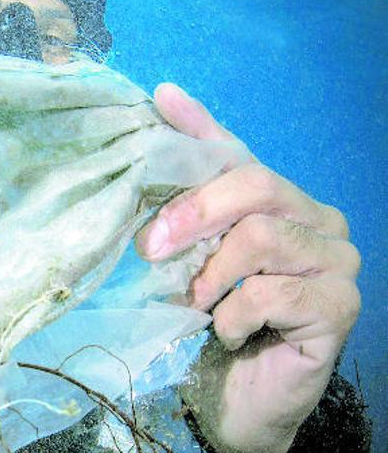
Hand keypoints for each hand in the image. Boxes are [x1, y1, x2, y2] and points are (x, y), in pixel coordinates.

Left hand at [136, 83, 360, 451]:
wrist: (233, 398)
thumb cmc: (212, 319)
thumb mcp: (191, 251)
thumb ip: (186, 188)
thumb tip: (166, 95)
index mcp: (286, 202)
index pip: (241, 156)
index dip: (196, 138)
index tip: (158, 104)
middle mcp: (322, 223)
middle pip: (255, 186)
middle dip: (194, 214)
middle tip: (152, 247)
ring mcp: (338, 264)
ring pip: (260, 236)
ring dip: (211, 276)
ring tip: (197, 304)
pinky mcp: (339, 307)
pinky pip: (269, 292)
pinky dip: (231, 316)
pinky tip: (227, 334)